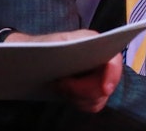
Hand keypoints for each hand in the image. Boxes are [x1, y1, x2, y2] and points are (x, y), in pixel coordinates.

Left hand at [5, 30, 121, 111]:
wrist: (31, 59)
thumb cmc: (43, 46)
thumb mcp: (55, 41)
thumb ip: (71, 44)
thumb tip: (85, 48)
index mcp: (96, 44)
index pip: (114, 61)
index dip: (112, 75)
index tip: (104, 89)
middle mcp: (101, 61)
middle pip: (105, 86)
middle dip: (83, 89)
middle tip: (62, 83)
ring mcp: (98, 77)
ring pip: (99, 98)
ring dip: (78, 96)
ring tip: (60, 85)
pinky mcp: (90, 91)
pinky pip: (92, 104)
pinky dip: (78, 102)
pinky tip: (64, 92)